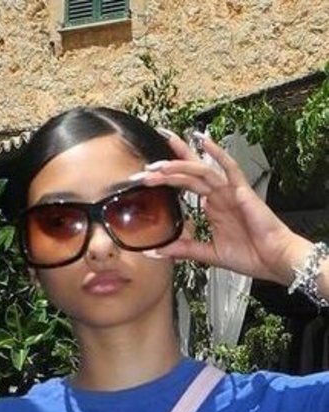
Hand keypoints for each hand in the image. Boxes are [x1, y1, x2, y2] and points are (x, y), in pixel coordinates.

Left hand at [133, 132, 314, 285]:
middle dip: (167, 167)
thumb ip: (182, 250)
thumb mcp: (207, 253)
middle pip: (189, 172)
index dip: (166, 178)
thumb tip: (156, 252)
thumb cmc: (249, 255)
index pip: (185, 184)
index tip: (146, 176)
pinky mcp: (242, 191)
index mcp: (211, 206)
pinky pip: (229, 169)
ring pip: (201, 171)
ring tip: (160, 165)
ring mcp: (229, 191)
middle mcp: (218, 195)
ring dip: (180, 165)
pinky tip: (203, 141)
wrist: (274, 261)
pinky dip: (217, 154)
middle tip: (146, 167)